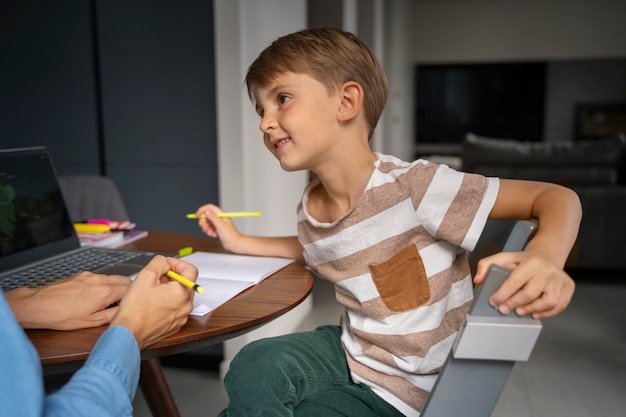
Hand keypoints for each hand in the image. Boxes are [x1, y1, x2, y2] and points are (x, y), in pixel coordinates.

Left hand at [6, 272, 129, 329]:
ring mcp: (90, 275)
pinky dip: (102, 285)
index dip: (133, 298)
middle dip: (127, 290)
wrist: (38, 306)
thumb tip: (124, 311)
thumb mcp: (91, 322)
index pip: (130, 289)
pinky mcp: (81, 275)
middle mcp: (99, 280)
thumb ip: (112, 315)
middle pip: (124, 280)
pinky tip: (93, 297)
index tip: (130, 305)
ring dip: (114, 288)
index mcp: (105, 292)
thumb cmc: (61, 316)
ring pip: (111, 278)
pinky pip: (99, 278)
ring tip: (105, 302)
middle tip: (122, 303)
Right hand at [109, 255, 196, 349]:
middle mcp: (186, 306)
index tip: (166, 265)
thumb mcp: (145, 275)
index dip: (177, 264)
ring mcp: (181, 317)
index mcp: (183, 292)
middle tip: (156, 277)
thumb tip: (165, 262)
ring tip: (152, 291)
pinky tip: (153, 303)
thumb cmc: (135, 309)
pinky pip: (175, 309)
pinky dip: (167, 303)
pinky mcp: (174, 325)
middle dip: (172, 277)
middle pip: (185, 283)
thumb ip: (159, 263)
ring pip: (180, 297)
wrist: (128, 333)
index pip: (191, 270)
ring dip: (169, 290)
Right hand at [195, 203, 242, 251]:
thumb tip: (206, 211)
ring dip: (207, 229)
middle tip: (206, 229)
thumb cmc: (230, 235)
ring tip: (212, 233)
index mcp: (221, 214)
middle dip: (204, 223)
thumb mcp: (220, 225)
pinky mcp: (216, 229)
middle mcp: (219, 217)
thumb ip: (213, 217)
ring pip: (206, 223)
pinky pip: (208, 228)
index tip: (197, 216)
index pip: (209, 207)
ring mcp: (217, 223)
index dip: (202, 210)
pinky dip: (209, 232)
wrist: (234, 244)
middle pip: (206, 216)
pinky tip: (214, 235)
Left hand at [473, 249, 574, 318]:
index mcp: (531, 262)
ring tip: (519, 311)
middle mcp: (548, 270)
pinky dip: (548, 313)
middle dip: (514, 304)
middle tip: (504, 309)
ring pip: (548, 302)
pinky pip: (560, 305)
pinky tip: (535, 313)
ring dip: (531, 310)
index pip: (515, 282)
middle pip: (530, 294)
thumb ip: (486, 265)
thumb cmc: (523, 260)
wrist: (547, 254)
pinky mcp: (569, 286)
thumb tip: (478, 280)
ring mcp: (560, 279)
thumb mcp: (503, 257)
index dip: (502, 295)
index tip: (494, 302)